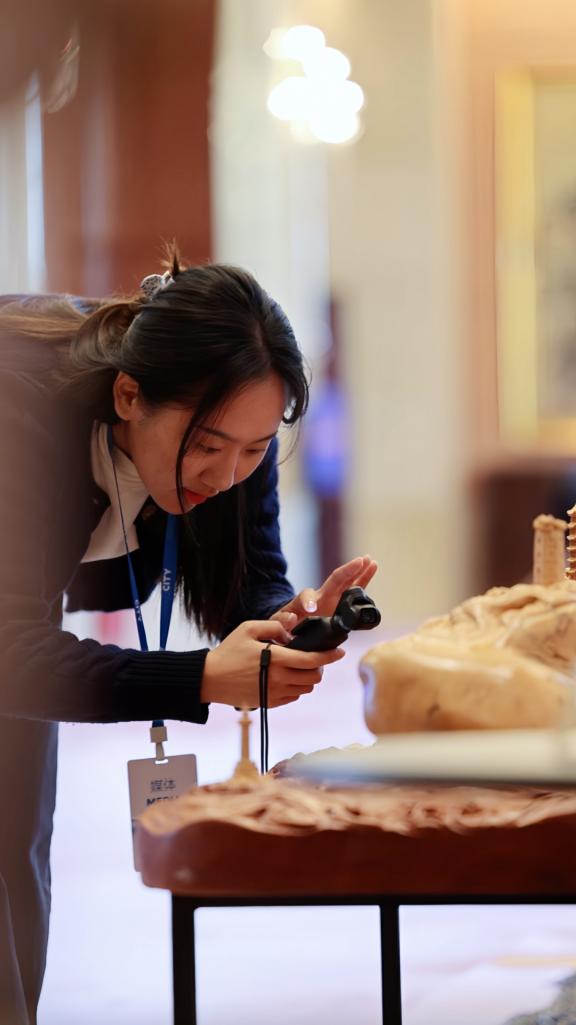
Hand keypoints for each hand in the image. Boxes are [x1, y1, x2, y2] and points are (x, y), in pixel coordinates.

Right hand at [201, 619, 344, 707]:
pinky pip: (294, 696)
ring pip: (306, 688)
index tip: (340, 652)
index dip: (330, 656)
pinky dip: (297, 687)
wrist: (210, 679)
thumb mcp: (248, 629)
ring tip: (300, 667)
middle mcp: (279, 678)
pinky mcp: (270, 703)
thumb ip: (274, 625)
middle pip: (314, 677)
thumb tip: (292, 630)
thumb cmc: (229, 651)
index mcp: (276, 658)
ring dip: (309, 678)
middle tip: (314, 657)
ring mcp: (275, 693)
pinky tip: (287, 677)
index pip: (312, 660)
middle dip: (320, 666)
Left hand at [271, 555, 377, 626]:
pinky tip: (373, 566)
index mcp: (304, 603)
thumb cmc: (284, 625)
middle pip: (334, 580)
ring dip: (359, 571)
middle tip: (360, 561)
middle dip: (347, 571)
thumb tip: (292, 618)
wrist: (291, 628)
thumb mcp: (278, 624)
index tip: (310, 609)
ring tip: (370, 559)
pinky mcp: (341, 604)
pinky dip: (364, 578)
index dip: (308, 601)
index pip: (306, 597)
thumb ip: (282, 621)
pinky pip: (355, 589)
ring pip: (348, 581)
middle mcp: (321, 597)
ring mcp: (332, 599)